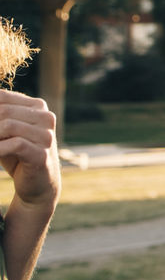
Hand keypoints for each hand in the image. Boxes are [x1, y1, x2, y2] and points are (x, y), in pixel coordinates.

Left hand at [0, 90, 59, 210]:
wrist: (37, 182)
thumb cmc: (17, 154)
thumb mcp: (5, 132)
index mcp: (38, 107)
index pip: (3, 97)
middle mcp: (46, 118)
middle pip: (4, 110)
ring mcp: (46, 136)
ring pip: (8, 125)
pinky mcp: (42, 154)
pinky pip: (15, 145)